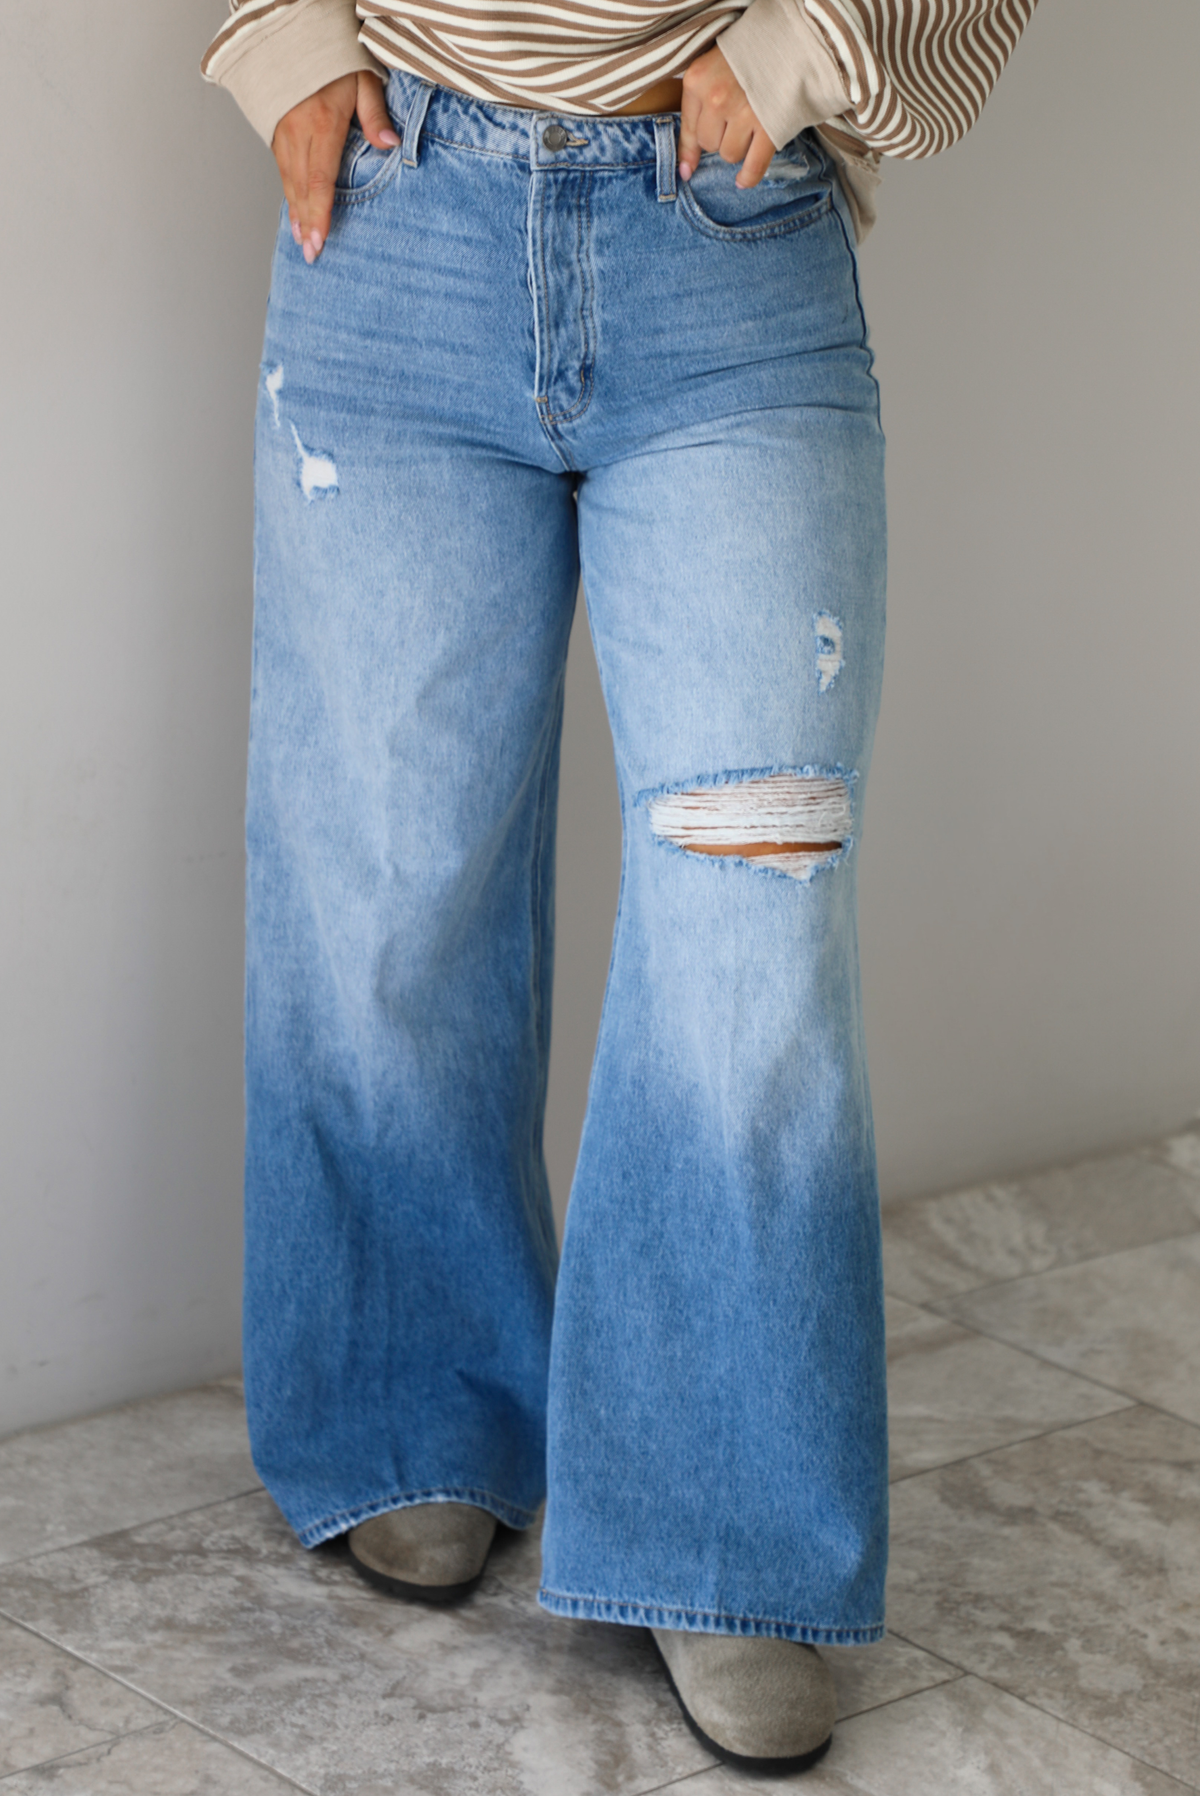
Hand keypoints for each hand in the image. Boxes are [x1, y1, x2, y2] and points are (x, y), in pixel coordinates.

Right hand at [271, 71, 397, 262]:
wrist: (293, 32)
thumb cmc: (333, 57)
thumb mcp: (363, 79)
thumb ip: (376, 116)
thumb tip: (390, 147)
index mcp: (322, 122)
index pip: (320, 178)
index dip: (320, 212)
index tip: (321, 238)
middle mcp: (297, 130)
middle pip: (302, 187)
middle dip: (307, 223)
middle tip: (311, 254)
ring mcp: (282, 131)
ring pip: (288, 181)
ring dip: (296, 213)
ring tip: (302, 240)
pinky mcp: (275, 130)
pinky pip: (282, 169)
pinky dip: (289, 193)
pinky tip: (295, 211)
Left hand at [678, 46, 775, 189]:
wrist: (789, 40)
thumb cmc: (748, 54)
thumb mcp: (712, 67)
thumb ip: (696, 108)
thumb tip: (685, 170)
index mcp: (697, 81)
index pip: (689, 128)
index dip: (690, 150)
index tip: (688, 170)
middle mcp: (717, 98)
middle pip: (709, 144)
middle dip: (720, 138)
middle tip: (735, 120)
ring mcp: (743, 113)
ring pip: (730, 154)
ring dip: (738, 147)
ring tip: (750, 126)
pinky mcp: (768, 126)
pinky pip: (754, 165)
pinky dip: (748, 176)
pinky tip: (743, 181)